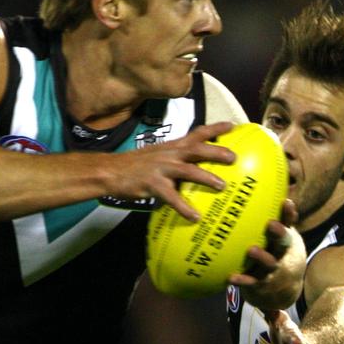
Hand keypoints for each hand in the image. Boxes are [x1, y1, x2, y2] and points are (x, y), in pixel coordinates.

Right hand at [112, 121, 235, 220]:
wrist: (110, 171)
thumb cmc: (135, 166)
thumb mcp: (158, 155)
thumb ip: (176, 160)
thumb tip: (195, 171)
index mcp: (172, 146)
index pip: (196, 133)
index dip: (215, 129)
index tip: (233, 126)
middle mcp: (169, 154)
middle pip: (197, 149)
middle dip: (216, 152)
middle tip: (233, 158)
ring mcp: (161, 168)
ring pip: (188, 170)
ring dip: (206, 177)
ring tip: (221, 186)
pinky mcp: (152, 183)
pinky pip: (171, 197)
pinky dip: (184, 207)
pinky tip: (194, 216)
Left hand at [228, 200, 304, 308]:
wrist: (283, 289)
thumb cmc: (276, 254)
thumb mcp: (279, 239)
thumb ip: (269, 220)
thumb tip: (253, 191)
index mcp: (286, 241)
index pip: (289, 224)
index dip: (288, 214)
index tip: (286, 202)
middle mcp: (281, 254)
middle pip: (282, 243)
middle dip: (278, 233)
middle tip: (271, 224)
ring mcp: (272, 270)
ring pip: (268, 263)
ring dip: (261, 257)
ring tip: (252, 250)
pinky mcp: (261, 284)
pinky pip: (251, 282)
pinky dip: (242, 280)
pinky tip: (230, 277)